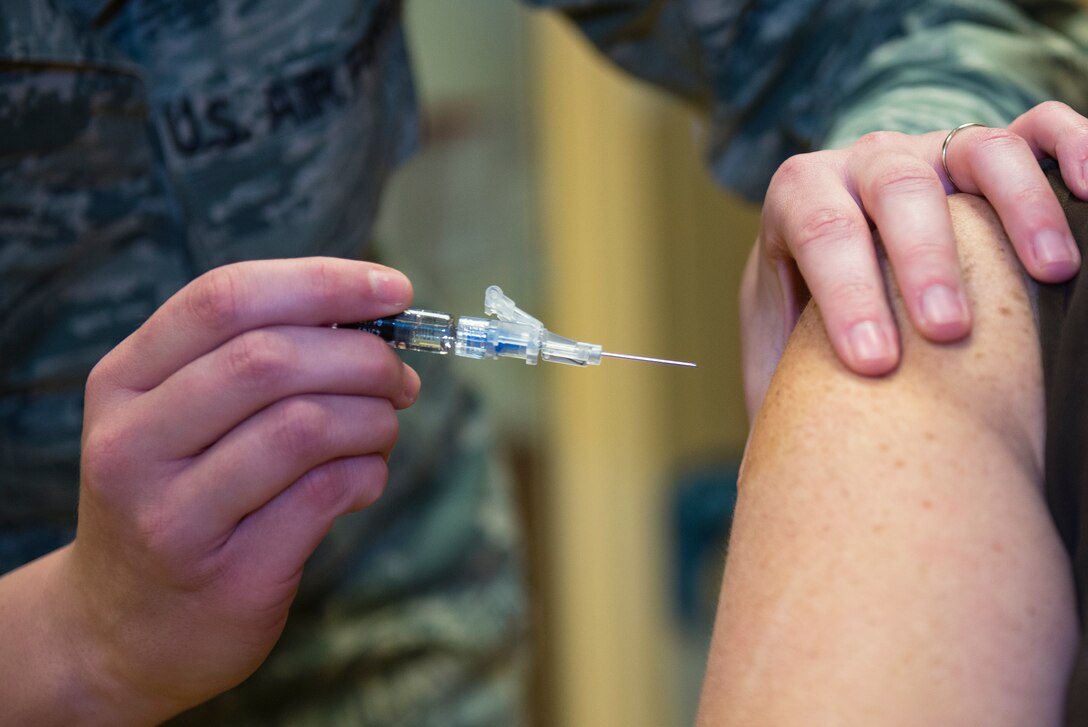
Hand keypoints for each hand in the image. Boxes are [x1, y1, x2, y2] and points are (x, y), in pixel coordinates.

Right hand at [66, 258, 418, 720]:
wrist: (124, 630)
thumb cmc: (177, 498)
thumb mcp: (177, 416)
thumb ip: (251, 356)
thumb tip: (370, 313)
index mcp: (122, 382)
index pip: (225, 299)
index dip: (323, 283)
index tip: (393, 289)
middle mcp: (133, 444)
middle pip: (270, 360)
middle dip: (363, 358)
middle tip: (400, 378)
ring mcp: (172, 516)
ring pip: (304, 426)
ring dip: (372, 419)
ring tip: (383, 429)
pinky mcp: (229, 574)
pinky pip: (326, 494)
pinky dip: (368, 473)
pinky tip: (364, 478)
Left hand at [742, 101, 1087, 418]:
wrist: (835, 283)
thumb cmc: (805, 332)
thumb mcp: (777, 352)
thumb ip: (775, 379)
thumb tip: (779, 461)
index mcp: (799, 200)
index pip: (819, 229)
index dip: (848, 293)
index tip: (876, 364)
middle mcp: (865, 164)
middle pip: (897, 186)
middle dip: (923, 259)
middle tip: (947, 331)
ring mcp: (932, 150)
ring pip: (979, 151)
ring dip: (1018, 207)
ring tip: (1053, 273)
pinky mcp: (989, 153)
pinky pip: (1039, 128)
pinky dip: (1070, 147)